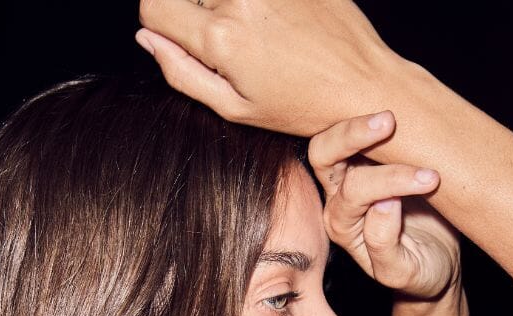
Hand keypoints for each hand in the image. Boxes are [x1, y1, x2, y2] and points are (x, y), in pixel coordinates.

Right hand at [135, 0, 404, 135]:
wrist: (364, 82)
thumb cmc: (302, 105)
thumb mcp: (236, 108)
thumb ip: (182, 72)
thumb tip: (147, 38)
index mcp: (221, 38)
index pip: (154, 7)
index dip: (159, 22)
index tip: (177, 36)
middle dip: (199, 12)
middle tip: (233, 41)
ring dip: (228, 3)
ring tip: (262, 30)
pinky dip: (260, 3)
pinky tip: (280, 21)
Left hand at [311, 112, 460, 299]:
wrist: (435, 262)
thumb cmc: (418, 270)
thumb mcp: (403, 272)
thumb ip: (385, 246)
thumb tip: (384, 202)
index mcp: (342, 225)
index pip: (354, 191)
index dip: (390, 181)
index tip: (429, 180)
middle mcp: (339, 196)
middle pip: (324, 155)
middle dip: (353, 135)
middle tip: (389, 122)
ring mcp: (352, 173)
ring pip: (337, 137)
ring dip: (361, 121)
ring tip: (395, 116)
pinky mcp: (372, 157)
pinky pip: (363, 132)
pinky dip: (375, 118)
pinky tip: (400, 110)